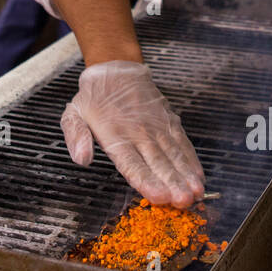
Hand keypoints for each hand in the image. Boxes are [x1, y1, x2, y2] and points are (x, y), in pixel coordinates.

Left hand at [61, 60, 204, 207]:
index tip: (159, 196)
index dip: (146, 181)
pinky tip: (198, 175)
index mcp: (115, 136)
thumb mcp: (73, 115)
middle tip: (184, 201)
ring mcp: (157, 127)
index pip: (132, 164)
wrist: (115, 69)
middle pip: (158, 163)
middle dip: (173, 183)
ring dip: (186, 175)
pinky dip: (192, 159)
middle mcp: (139, 133)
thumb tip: (82, 159)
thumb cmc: (93, 98)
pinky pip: (183, 142)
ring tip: (197, 192)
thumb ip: (76, 137)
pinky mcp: (169, 121)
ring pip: (174, 154)